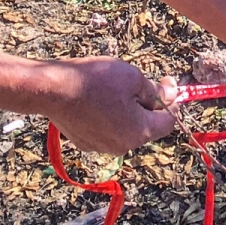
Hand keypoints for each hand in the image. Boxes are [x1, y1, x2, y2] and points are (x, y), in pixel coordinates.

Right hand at [35, 57, 176, 154]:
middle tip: (140, 81)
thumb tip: (170, 96)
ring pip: (126, 128)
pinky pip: (107, 130)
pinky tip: (98, 98)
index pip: (169, 122)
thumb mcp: (132, 77)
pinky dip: (109, 116)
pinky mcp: (86, 143)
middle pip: (146, 126)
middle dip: (148, 104)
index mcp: (139, 132)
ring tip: (115, 88)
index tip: (167, 82)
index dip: (172, 101)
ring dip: (128, 110)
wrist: (52, 89)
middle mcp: (123, 146)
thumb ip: (154, 90)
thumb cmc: (94, 80)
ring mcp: (102, 147)